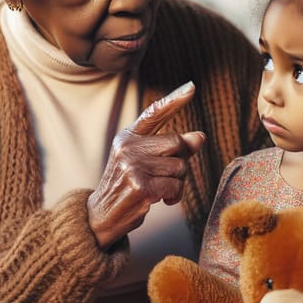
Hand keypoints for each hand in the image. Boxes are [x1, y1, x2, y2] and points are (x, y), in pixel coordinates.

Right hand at [87, 81, 204, 247]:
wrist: (102, 216)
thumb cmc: (128, 186)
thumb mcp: (145, 162)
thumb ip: (171, 149)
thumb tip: (200, 137)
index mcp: (128, 137)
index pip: (154, 113)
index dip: (175, 100)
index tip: (192, 86)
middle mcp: (128, 147)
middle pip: (177, 143)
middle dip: (180, 163)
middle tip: (165, 177)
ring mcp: (133, 165)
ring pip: (180, 167)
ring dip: (177, 183)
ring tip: (158, 190)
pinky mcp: (140, 185)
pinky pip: (175, 186)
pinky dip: (173, 196)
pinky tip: (159, 200)